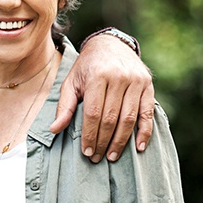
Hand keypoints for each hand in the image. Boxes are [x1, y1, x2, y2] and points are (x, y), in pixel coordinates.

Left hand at [50, 34, 153, 162]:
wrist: (110, 44)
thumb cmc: (87, 66)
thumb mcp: (71, 81)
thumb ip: (65, 105)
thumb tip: (54, 129)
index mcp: (97, 75)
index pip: (93, 113)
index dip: (90, 135)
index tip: (87, 151)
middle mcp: (118, 77)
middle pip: (111, 118)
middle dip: (103, 141)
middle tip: (98, 158)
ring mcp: (135, 81)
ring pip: (129, 118)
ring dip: (121, 141)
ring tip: (112, 156)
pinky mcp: (148, 86)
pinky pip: (148, 113)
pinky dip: (144, 132)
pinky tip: (138, 147)